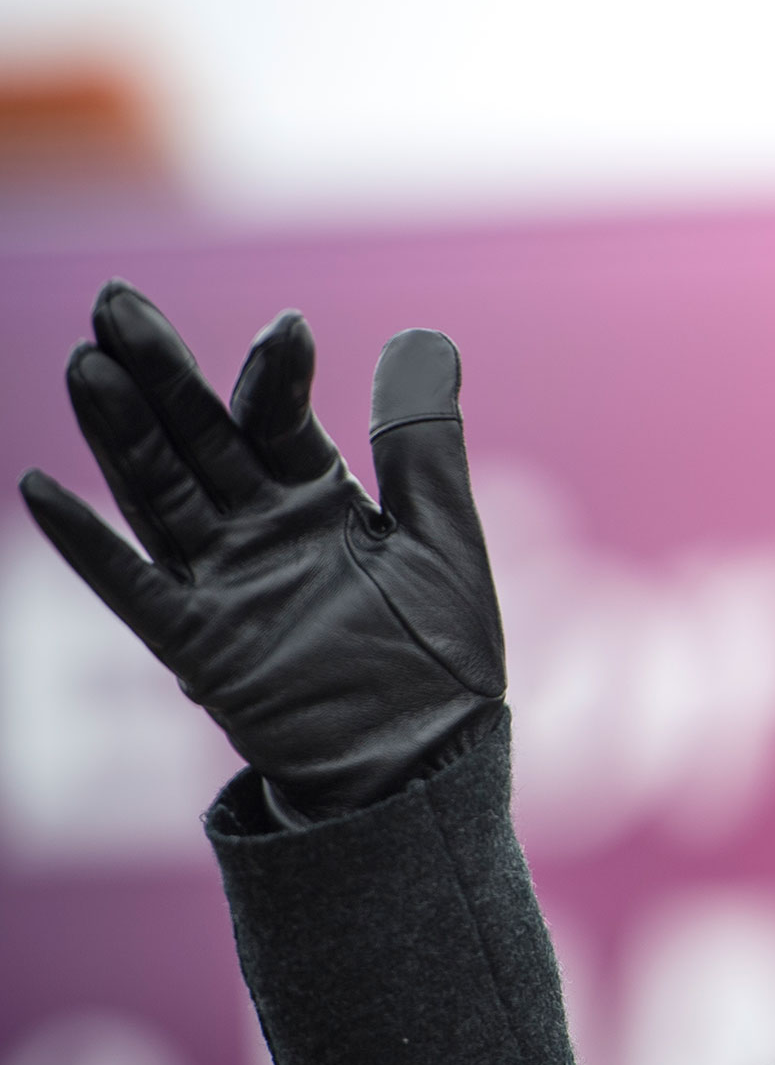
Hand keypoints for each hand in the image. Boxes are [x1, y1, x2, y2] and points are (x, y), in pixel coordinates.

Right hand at [19, 280, 504, 820]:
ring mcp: (222, 581)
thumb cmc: (439, 652)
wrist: (422, 761)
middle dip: (162, 374)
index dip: (274, 374)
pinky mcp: (199, 643)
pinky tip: (44, 489)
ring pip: (159, 492)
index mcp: (318, 499)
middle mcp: (258, 529)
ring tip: (88, 365)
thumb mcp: (440, 537)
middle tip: (118, 302)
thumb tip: (421, 337)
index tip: (287, 328)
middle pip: (198, 438)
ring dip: (122, 433)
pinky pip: (135, 588)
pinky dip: (90, 544)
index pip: (277, 419)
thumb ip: (421, 447)